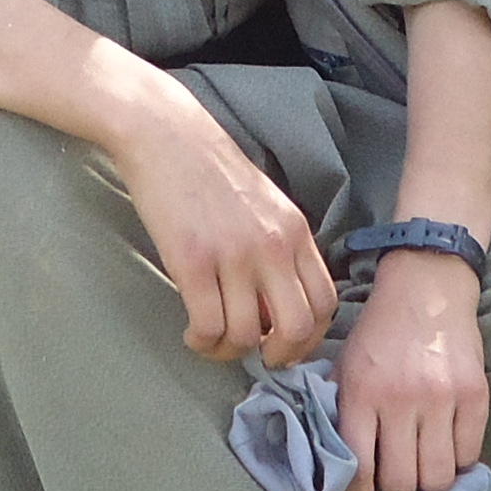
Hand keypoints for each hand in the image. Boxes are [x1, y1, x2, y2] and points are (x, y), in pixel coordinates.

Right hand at [104, 81, 340, 366]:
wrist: (166, 134)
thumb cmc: (211, 169)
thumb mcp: (266, 205)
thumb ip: (281, 249)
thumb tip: (277, 307)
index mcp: (295, 230)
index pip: (324, 303)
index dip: (310, 338)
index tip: (286, 345)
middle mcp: (272, 245)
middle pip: (297, 328)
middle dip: (279, 356)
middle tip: (257, 356)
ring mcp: (232, 254)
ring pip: (248, 335)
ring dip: (229, 351)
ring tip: (213, 339)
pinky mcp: (192, 261)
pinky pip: (208, 325)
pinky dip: (202, 341)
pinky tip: (192, 332)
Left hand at [334, 248, 490, 490]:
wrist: (426, 286)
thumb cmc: (379, 332)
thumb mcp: (344, 365)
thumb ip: (335, 412)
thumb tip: (328, 467)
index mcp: (361, 393)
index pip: (359, 469)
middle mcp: (401, 398)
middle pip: (402, 483)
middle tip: (395, 481)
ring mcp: (441, 398)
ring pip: (437, 477)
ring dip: (429, 482)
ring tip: (422, 467)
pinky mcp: (475, 395)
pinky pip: (469, 455)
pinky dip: (458, 461)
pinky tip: (447, 448)